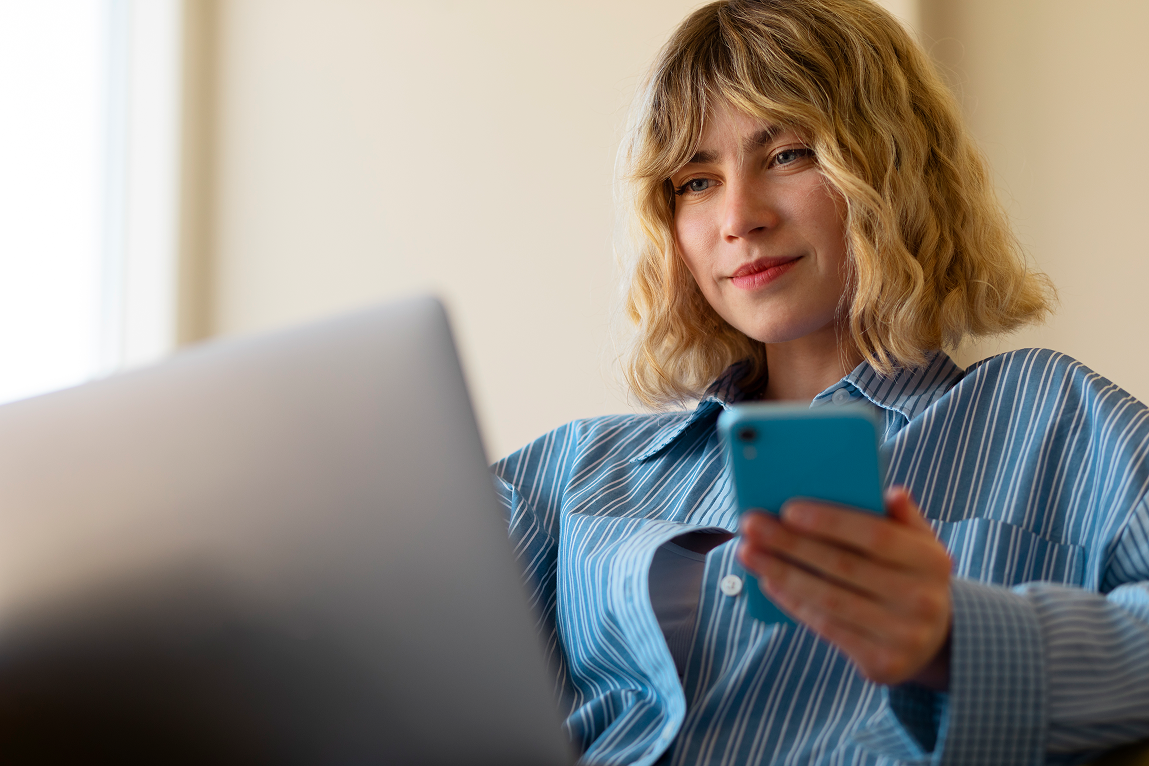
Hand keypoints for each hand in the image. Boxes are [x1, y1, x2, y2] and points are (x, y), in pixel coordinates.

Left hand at [736, 487, 952, 689]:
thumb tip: (890, 493)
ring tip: (748, 552)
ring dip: (781, 573)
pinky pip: (827, 627)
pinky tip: (768, 582)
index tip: (788, 509)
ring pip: (829, 599)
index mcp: (932, 561)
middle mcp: (923, 599)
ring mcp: (904, 635)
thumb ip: (903, 517)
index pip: (876, 536)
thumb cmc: (911, 575)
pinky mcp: (882, 664)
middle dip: (790, 543)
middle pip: (843, 566)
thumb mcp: (918, 543)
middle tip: (750, 525)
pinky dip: (793, 602)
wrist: (935, 639)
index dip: (831, 522)